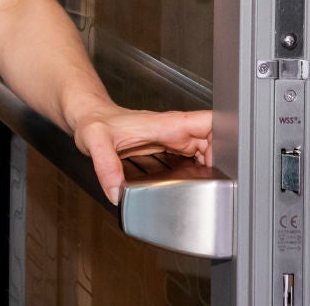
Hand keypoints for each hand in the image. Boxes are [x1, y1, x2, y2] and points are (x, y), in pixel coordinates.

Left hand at [72, 107, 212, 204]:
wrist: (86, 116)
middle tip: (216, 182)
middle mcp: (172, 131)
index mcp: (166, 125)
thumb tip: (116, 192)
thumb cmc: (93, 121)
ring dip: (210, 166)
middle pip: (213, 140)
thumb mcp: (95, 141)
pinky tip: (192, 183)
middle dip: (221, 160)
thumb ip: (105, 164)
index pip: (209, 123)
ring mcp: (170, 139)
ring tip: (208, 185)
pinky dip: (196, 170)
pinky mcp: (165, 148)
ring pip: (204, 150)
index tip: (221, 163)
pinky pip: (190, 158)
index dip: (223, 141)